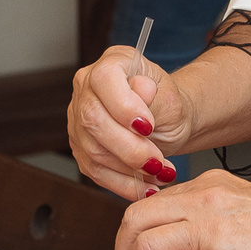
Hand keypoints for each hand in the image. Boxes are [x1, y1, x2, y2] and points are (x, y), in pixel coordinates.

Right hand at [68, 45, 189, 198]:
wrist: (165, 122)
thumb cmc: (167, 105)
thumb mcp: (172, 97)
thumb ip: (155, 95)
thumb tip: (141, 89)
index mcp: (112, 62)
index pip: (104, 79)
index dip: (123, 106)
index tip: (149, 127)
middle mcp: (87, 87)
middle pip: (93, 118)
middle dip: (128, 147)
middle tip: (157, 162)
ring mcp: (78, 118)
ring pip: (93, 149)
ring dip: (129, 169)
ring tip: (159, 174)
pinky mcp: (80, 147)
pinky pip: (95, 171)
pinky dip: (122, 184)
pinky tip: (145, 187)